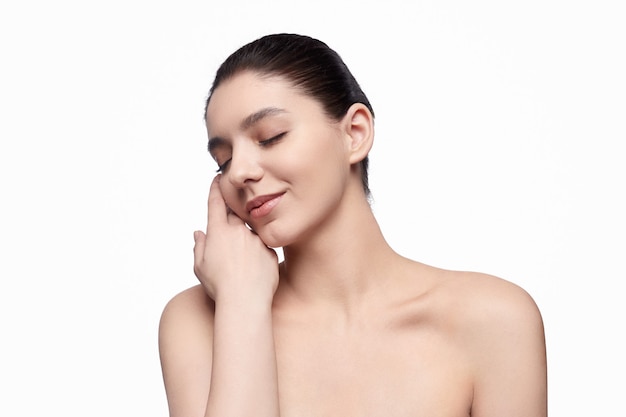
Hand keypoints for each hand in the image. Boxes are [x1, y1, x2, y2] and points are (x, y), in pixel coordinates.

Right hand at [193, 175, 278, 303]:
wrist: (246, 301)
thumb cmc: (220, 286)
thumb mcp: (200, 267)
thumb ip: (200, 247)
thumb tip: (199, 234)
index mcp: (218, 231)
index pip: (216, 202)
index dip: (216, 189)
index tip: (217, 179)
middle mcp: (238, 230)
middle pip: (235, 214)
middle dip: (231, 218)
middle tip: (229, 234)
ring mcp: (256, 239)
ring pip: (250, 231)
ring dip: (245, 240)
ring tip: (240, 261)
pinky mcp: (270, 250)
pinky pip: (262, 247)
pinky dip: (257, 254)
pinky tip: (252, 270)